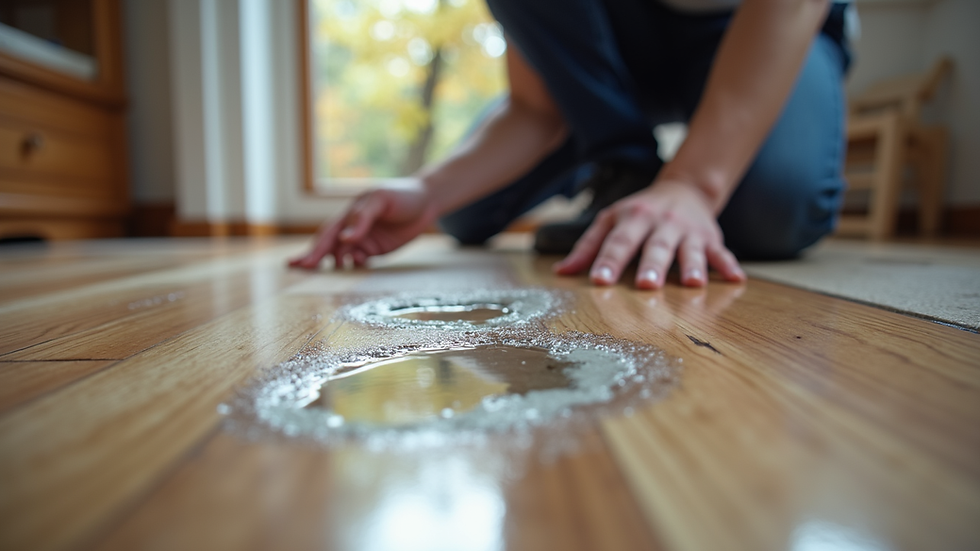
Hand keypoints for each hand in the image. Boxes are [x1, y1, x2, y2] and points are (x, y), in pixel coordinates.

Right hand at [288, 182, 438, 269]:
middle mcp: (352, 227)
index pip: (328, 234)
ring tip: (342, 267)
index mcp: (350, 213)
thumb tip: (344, 239)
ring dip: (337, 264)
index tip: (301, 262)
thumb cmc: (402, 195)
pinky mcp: (375, 249)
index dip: (314, 249)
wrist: (427, 201)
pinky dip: (354, 265)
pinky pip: (358, 260)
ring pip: (342, 255)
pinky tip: (357, 264)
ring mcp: (363, 239)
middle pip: (328, 246)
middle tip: (297, 269)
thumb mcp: (381, 200)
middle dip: (313, 258)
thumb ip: (362, 218)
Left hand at [553, 180, 745, 287]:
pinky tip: (736, 279)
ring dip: (692, 267)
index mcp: (633, 218)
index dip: (608, 260)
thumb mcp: (611, 220)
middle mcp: (662, 223)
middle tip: (646, 285)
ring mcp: (688, 231)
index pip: (618, 241)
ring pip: (690, 250)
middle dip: (651, 265)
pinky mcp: (711, 239)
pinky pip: (721, 253)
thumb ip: (588, 247)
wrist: (684, 188)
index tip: (599, 280)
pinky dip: (729, 266)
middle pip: (656, 246)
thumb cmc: (640, 212)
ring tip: (692, 284)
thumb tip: (561, 272)